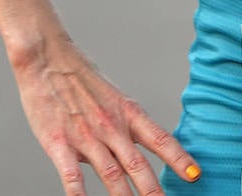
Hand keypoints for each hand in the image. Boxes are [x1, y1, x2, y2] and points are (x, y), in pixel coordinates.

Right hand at [12, 40, 197, 195]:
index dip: (178, 158)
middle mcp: (111, 126)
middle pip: (138, 165)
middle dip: (154, 190)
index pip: (159, 139)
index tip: (195, 175)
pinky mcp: (58, 143)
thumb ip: (119, 127)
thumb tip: (124, 156)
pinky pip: (71, 176)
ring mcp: (86, 136)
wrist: (47, 58)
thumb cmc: (79, 77)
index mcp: (127, 113)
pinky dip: (79, 195)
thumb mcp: (111, 98)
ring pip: (111, 174)